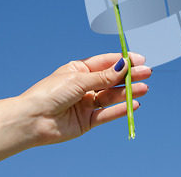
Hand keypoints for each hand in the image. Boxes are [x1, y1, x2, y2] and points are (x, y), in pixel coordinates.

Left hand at [20, 52, 150, 145]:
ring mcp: (86, 103)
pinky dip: (121, 109)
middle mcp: (85, 86)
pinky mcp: (87, 121)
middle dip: (130, 76)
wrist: (32, 120)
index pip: (106, 63)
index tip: (140, 59)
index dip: (123, 61)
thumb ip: (104, 76)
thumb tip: (124, 65)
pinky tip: (134, 104)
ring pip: (112, 96)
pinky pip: (107, 114)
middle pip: (112, 79)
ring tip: (144, 88)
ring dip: (128, 92)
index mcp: (79, 70)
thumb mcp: (79, 79)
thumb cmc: (50, 93)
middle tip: (147, 73)